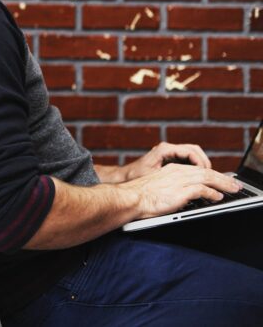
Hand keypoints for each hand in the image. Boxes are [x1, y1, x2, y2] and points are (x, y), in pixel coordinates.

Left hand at [122, 142, 210, 180]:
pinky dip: (195, 166)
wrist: (126, 176)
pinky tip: (199, 178)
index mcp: (165, 150)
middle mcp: (168, 148)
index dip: (201, 162)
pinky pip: (188, 159)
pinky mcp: (170, 159)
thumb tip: (187, 178)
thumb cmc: (136, 177)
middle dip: (204, 162)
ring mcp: (170, 153)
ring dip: (201, 164)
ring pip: (193, 154)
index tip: (206, 173)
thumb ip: (170, 176)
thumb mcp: (154, 177)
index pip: (190, 151)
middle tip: (211, 176)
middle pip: (194, 150)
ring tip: (207, 177)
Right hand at [123, 163, 239, 218]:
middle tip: (235, 185)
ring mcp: (178, 180)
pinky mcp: (179, 191)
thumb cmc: (139, 196)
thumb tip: (186, 194)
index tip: (222, 180)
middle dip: (223, 178)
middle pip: (206, 172)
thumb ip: (173, 186)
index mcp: (171, 169)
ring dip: (223, 184)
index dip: (212, 174)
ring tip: (233, 190)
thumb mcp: (158, 186)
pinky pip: (201, 189)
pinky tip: (217, 197)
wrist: (130, 198)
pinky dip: (211, 193)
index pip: (198, 169)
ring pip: (207, 178)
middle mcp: (177, 172)